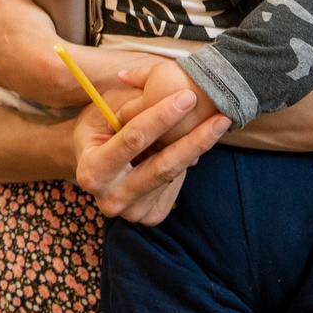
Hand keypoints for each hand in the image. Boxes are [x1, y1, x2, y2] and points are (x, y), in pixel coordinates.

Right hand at [73, 79, 229, 225]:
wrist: (92, 165)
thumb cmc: (98, 129)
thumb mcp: (105, 110)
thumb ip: (134, 103)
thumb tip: (174, 99)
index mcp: (92, 171)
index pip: (133, 140)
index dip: (162, 116)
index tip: (188, 97)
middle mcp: (110, 199)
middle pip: (162, 167)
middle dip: (194, 139)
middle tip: (220, 117)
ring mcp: (132, 213)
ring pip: (173, 174)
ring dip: (197, 148)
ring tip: (218, 124)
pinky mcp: (151, 216)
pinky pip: (176, 183)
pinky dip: (187, 161)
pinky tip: (195, 143)